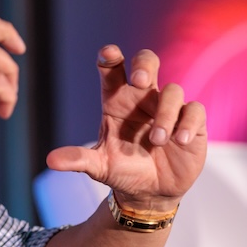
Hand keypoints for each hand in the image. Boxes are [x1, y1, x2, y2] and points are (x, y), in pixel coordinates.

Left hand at [46, 45, 205, 212]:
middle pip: (147, 62)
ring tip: (156, 140)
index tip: (109, 53)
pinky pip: (195, 110)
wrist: (149, 193)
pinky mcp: (191, 123)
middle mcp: (143, 99)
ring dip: (165, 113)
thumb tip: (50, 161)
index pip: (112, 70)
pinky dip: (187, 123)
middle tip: (142, 80)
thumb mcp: (98, 166)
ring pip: (173, 90)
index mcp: (117, 100)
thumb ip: (77, 159)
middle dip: (144, 65)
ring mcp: (168, 109)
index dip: (110, 57)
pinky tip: (178, 141)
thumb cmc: (122, 170)